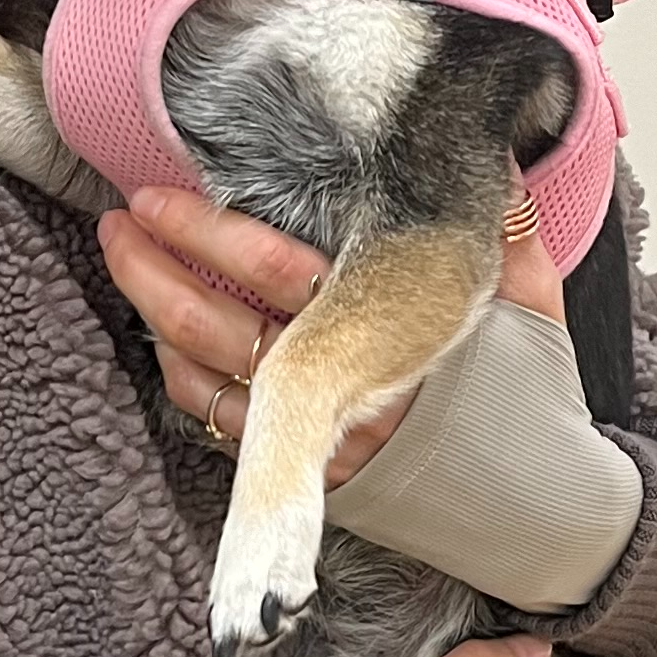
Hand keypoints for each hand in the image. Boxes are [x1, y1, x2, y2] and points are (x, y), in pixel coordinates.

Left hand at [98, 177, 564, 483]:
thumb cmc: (531, 397)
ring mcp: (314, 437)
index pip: (275, 272)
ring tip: (128, 262)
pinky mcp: (305, 472)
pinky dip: (185, 379)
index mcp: (386, 330)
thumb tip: (492, 147)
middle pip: (218, 326)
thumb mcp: (531, 303)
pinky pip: (220, 424)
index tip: (157, 197)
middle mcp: (340, 388)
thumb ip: (504, 227)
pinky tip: (167, 339)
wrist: (537, 509)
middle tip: (119, 223)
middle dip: (154, 271)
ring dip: (156, 318)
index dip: (208, 233)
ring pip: (205, 376)